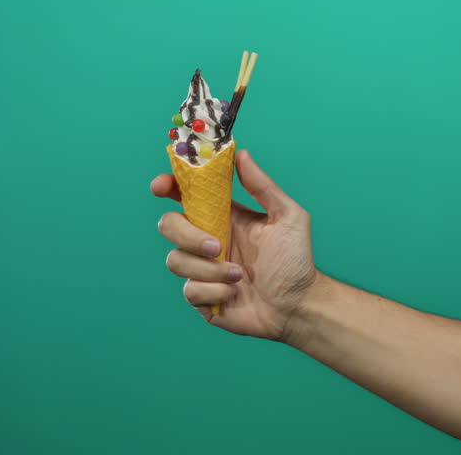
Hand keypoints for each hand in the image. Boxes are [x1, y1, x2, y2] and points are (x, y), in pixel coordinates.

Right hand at [151, 149, 317, 340]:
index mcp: (223, 217)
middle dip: (188, 235)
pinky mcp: (201, 297)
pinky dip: (215, 292)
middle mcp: (207, 240)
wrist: (298, 306)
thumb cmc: (296, 261)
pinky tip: (236, 294)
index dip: (167, 186)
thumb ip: (263, 186)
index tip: (161, 186)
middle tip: (218, 246)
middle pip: (168, 225)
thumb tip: (241, 154)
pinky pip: (190, 291)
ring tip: (240, 276)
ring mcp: (202, 269)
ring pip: (175, 260)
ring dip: (209, 269)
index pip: (185, 195)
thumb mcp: (288, 217)